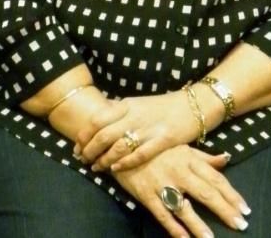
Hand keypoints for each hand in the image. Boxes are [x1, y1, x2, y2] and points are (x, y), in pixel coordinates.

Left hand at [75, 91, 197, 172]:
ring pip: (119, 146)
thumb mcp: (138, 103)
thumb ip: (119, 110)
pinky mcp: (163, 139)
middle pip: (104, 134)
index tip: (77, 146)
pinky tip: (116, 168)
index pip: (98, 119)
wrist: (193, 105)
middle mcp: (135, 115)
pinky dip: (125, 162)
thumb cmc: (162, 107)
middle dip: (90, 150)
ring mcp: (149, 128)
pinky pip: (140, 154)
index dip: (84, 134)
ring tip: (97, 167)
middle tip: (83, 160)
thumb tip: (97, 116)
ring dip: (104, 159)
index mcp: (127, 104)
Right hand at [113, 146, 248, 237]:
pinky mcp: (146, 194)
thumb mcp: (181, 145)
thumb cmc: (156, 143)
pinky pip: (162, 214)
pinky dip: (174, 228)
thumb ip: (204, 156)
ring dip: (200, 225)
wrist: (122, 140)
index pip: (215, 178)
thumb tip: (226, 159)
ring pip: (184, 208)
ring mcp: (162, 184)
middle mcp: (179, 171)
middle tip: (241, 224)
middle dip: (224, 210)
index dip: (231, 194)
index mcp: (189, 158)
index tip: (245, 208)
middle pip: (206, 193)